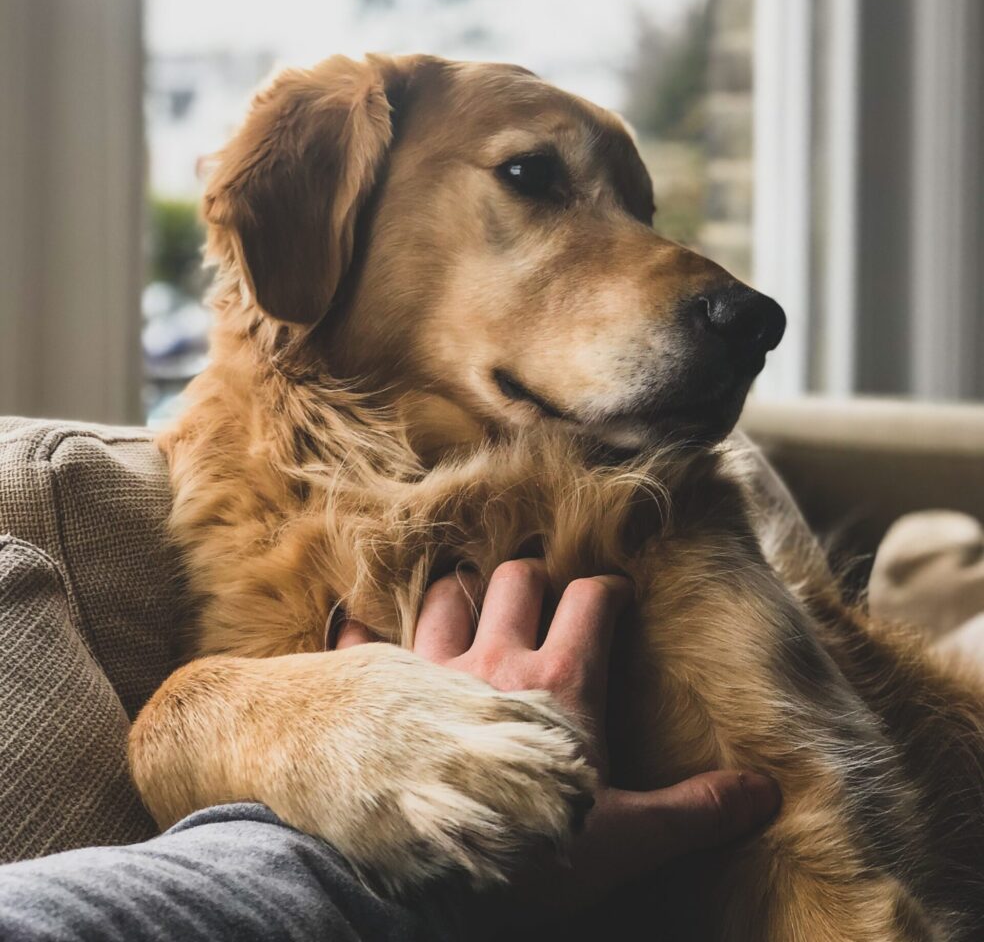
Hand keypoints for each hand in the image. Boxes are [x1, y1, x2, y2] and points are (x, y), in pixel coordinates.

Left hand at [335, 559, 780, 912]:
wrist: (426, 882)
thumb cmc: (529, 858)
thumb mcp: (625, 840)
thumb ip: (694, 811)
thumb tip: (767, 792)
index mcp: (559, 684)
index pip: (591, 601)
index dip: (608, 590)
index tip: (616, 597)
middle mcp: (494, 661)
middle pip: (516, 579)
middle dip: (533, 577)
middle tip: (542, 596)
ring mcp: (429, 671)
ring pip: (446, 595)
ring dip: (461, 593)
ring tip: (471, 605)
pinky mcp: (380, 693)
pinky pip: (364, 640)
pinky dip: (365, 630)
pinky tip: (360, 627)